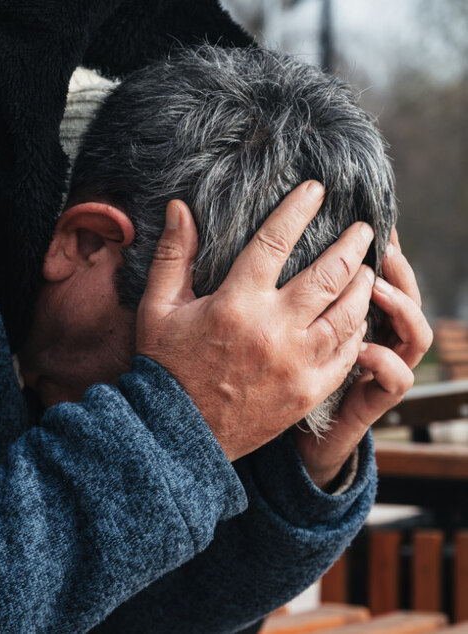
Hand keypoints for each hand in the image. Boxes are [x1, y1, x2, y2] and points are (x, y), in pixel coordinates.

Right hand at [136, 181, 374, 461]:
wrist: (178, 433)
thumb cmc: (165, 364)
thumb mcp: (158, 307)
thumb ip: (174, 255)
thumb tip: (181, 207)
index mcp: (236, 303)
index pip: (276, 241)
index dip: (299, 210)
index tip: (317, 190)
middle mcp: (273, 329)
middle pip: (328, 274)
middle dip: (351, 245)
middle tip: (364, 228)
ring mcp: (297, 362)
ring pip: (348, 313)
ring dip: (361, 285)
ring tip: (365, 269)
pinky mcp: (310, 391)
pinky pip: (348, 353)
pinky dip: (358, 330)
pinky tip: (358, 317)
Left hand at [293, 229, 432, 488]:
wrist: (292, 437)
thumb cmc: (277, 378)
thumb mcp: (278, 329)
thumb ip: (281, 292)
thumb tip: (262, 245)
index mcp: (346, 317)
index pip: (374, 275)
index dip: (381, 249)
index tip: (372, 222)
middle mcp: (371, 338)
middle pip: (403, 295)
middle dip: (397, 267)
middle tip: (381, 243)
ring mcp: (377, 369)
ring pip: (412, 333)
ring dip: (400, 306)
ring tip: (376, 287)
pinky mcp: (373, 400)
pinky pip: (396, 378)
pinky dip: (384, 362)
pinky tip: (362, 348)